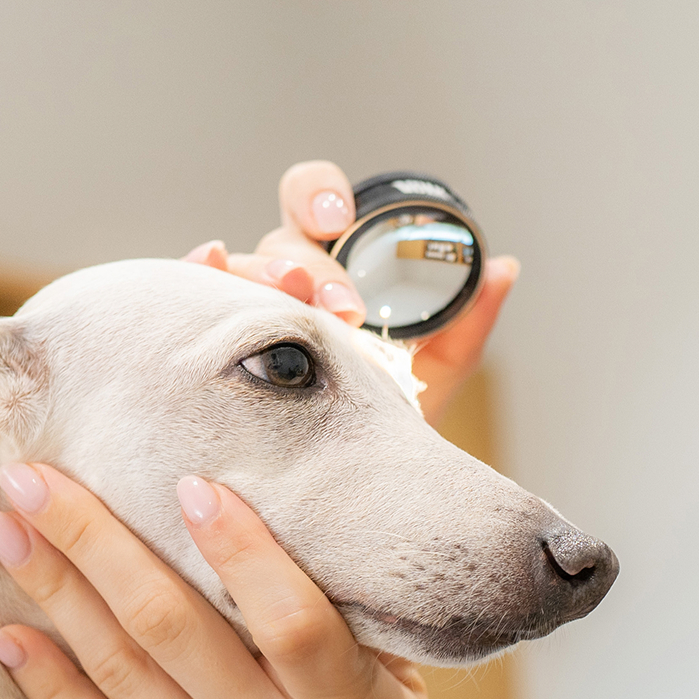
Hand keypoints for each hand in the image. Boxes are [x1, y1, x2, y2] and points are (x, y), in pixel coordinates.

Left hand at [0, 461, 522, 698]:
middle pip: (175, 628)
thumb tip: (301, 528)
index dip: (244, 550)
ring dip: (56, 595)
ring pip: (124, 675)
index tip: (192, 482)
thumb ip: (356, 625)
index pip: (294, 618)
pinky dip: (50, 688)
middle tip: (35, 477)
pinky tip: (5, 637)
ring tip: (3, 530)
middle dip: (98, 543)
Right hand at [178, 159, 518, 423]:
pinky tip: (207, 263)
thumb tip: (505, 267)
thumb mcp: (427, 378)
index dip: (321, 197)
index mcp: (332, 272)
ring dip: (258, 271)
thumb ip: (465, 325)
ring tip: (282, 294)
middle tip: (334, 299)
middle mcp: (284, 284)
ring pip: (238, 264)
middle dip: (302, 256)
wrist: (340, 501)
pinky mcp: (207, 346)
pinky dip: (199, 271)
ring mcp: (239, 313)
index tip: (339, 216)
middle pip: (279, 236)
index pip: (318, 209)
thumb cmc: (374, 429)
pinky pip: (193, 298)